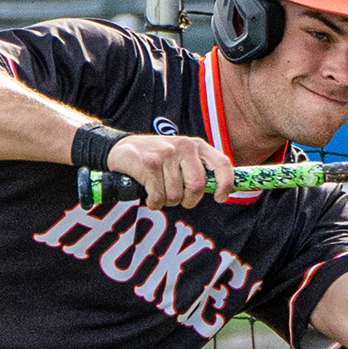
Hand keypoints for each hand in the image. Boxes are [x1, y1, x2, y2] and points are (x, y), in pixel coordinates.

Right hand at [103, 130, 229, 210]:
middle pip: (196, 187)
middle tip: (177, 199)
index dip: (225, 184)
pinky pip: (158, 197)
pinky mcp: (149, 164)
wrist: (122, 148)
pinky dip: (153, 202)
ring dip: (166, 202)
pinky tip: (148, 194)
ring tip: (157, 191)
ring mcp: (165, 154)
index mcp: (196, 145)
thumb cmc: (157, 158)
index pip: (222, 163)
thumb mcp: (181, 156)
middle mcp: (183, 146)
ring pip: (175, 195)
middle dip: (188, 200)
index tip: (220, 198)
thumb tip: (220, 191)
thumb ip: (198, 168)